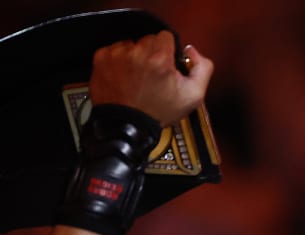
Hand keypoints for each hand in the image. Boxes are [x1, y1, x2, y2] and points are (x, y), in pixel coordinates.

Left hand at [89, 32, 212, 126]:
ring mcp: (117, 54)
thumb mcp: (193, 97)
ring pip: (131, 45)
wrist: (126, 127)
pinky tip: (123, 77)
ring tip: (135, 78)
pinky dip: (118, 61)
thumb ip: (202, 68)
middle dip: (151, 54)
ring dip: (134, 57)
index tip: (165, 65)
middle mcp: (137, 52)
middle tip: (151, 75)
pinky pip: (114, 50)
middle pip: (148, 40)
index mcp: (160, 59)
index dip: (168, 51)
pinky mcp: (102, 58)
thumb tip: (190, 51)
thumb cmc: (157, 113)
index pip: (165, 36)